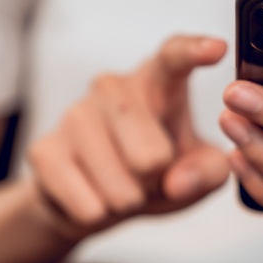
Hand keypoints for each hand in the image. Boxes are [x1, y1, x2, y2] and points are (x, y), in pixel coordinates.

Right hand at [28, 35, 229, 235]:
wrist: (95, 199)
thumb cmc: (157, 173)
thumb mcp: (199, 172)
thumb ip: (208, 172)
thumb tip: (178, 181)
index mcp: (158, 81)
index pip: (174, 57)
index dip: (193, 52)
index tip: (217, 48)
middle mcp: (113, 87)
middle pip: (152, 156)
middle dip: (156, 182)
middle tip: (148, 174)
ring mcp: (75, 113)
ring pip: (121, 186)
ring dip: (128, 200)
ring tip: (121, 184)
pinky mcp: (45, 149)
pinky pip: (88, 204)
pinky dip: (99, 213)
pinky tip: (92, 196)